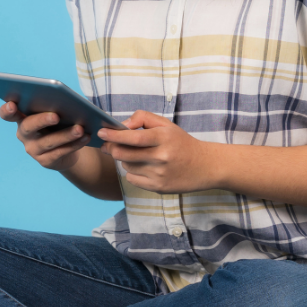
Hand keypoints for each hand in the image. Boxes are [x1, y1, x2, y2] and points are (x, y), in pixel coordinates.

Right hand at [0, 99, 93, 171]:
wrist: (67, 147)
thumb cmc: (59, 121)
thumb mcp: (54, 111)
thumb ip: (54, 104)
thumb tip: (66, 100)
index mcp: (22, 117)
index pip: (7, 114)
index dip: (7, 110)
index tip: (12, 104)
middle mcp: (24, 134)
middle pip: (28, 126)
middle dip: (42, 120)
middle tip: (56, 116)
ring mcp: (33, 149)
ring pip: (48, 142)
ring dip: (65, 135)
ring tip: (80, 128)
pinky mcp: (45, 161)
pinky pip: (60, 152)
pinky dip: (74, 144)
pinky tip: (85, 137)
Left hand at [98, 111, 223, 193]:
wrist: (204, 166)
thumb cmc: (181, 142)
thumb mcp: (166, 124)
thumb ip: (143, 119)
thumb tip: (123, 125)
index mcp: (163, 137)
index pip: (133, 137)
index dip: (115, 135)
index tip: (102, 132)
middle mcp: (161, 157)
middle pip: (125, 154)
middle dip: (112, 148)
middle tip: (106, 144)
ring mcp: (159, 174)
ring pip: (127, 166)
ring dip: (124, 160)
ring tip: (134, 154)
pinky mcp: (158, 188)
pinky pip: (133, 179)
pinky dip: (132, 172)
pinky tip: (142, 167)